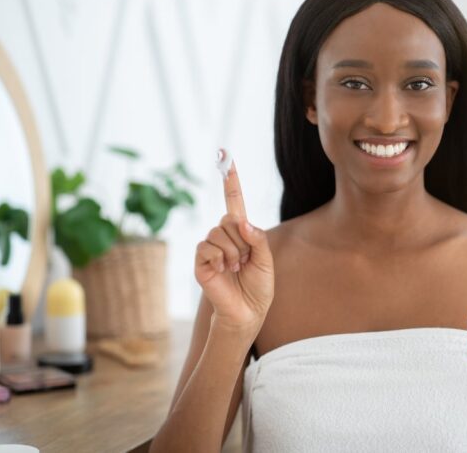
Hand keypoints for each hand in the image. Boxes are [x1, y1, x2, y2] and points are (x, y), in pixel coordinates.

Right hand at [194, 153, 273, 327]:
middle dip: (242, 241)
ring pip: (219, 232)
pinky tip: (223, 271)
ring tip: (235, 269)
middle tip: (245, 261)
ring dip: (233, 252)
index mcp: (242, 232)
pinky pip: (207, 247)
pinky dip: (219, 259)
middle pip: (230, 219)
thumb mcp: (266, 260)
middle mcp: (223, 235)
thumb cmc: (259, 287)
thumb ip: (257, 239)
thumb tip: (241, 221)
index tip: (225, 155)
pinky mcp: (200, 261)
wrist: (247, 312)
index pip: (234, 201)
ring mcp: (210, 247)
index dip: (230, 180)